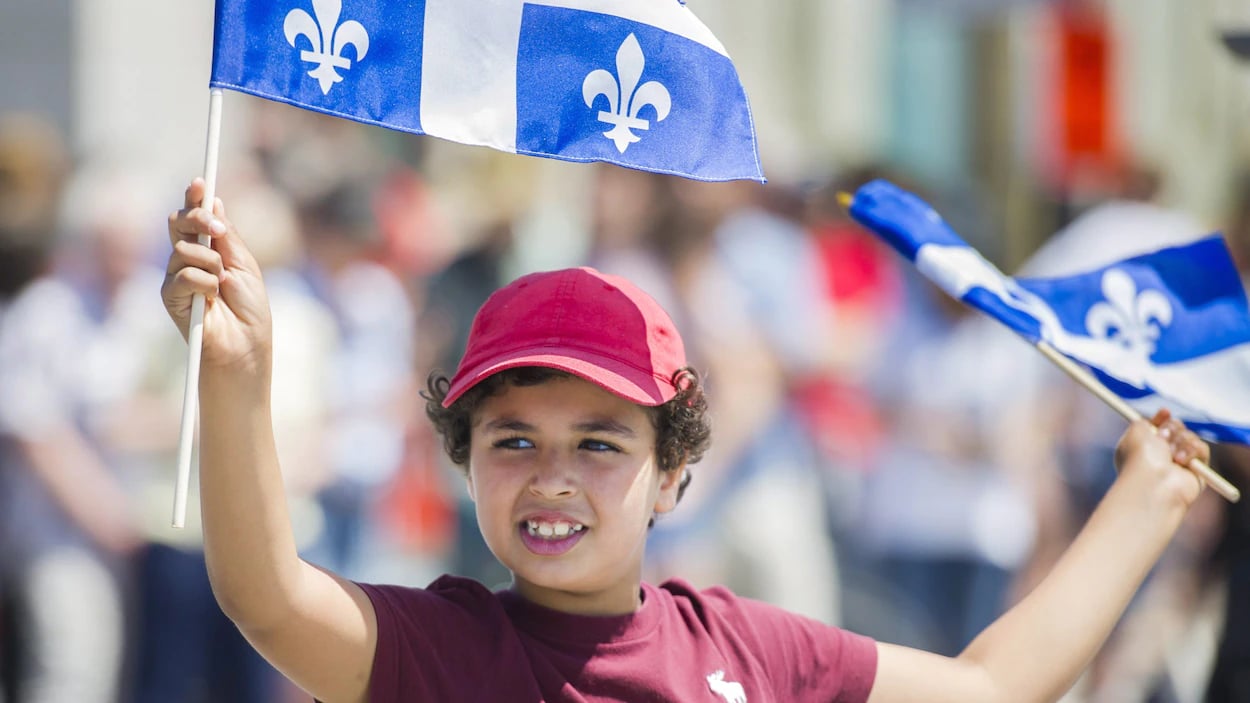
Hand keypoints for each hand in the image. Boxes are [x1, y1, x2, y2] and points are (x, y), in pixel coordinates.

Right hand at [162, 179, 271, 374]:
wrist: (245, 347)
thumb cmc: (250, 311)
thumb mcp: (245, 266)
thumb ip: (227, 237)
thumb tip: (216, 202)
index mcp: (209, 251)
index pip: (195, 217)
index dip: (194, 198)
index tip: (199, 181)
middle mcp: (188, 260)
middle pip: (178, 223)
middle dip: (198, 218)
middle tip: (217, 230)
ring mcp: (176, 278)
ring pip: (183, 248)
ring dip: (211, 262)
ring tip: (223, 283)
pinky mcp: (170, 297)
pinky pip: (182, 274)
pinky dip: (203, 283)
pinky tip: (212, 298)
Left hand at [1114, 409, 1208, 509]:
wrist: (1154, 484)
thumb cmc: (1140, 458)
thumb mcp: (1135, 432)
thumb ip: (1142, 422)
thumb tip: (1151, 422)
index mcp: (1143, 448)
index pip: (1157, 428)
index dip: (1162, 419)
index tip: (1164, 412)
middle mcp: (1161, 456)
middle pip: (1176, 429)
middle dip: (1172, 428)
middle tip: (1164, 437)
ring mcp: (1180, 464)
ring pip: (1190, 436)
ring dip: (1181, 440)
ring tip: (1172, 454)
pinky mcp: (1198, 471)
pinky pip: (1202, 449)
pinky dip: (1192, 450)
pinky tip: (1181, 461)